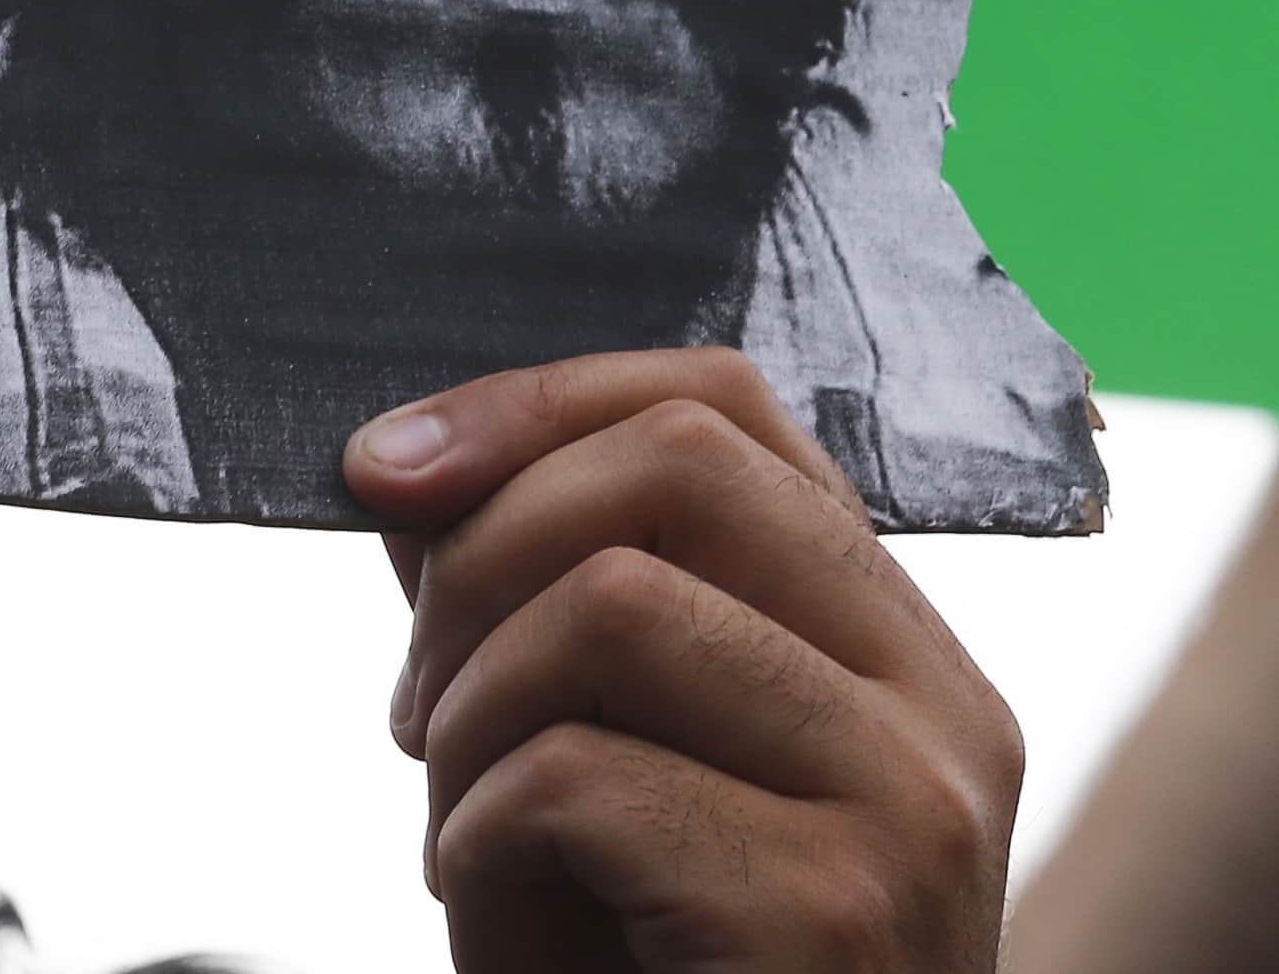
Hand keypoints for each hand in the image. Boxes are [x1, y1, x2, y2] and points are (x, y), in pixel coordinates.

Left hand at [344, 351, 1020, 973]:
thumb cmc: (659, 967)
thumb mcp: (597, 752)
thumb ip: (533, 604)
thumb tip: (412, 464)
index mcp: (889, 639)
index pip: (721, 405)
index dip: (530, 402)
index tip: (380, 466)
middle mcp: (939, 700)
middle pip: (671, 466)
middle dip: (479, 556)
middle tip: (418, 703)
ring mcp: (908, 803)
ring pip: (610, 603)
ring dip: (468, 713)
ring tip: (460, 820)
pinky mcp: (837, 909)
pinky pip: (578, 776)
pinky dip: (474, 835)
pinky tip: (491, 905)